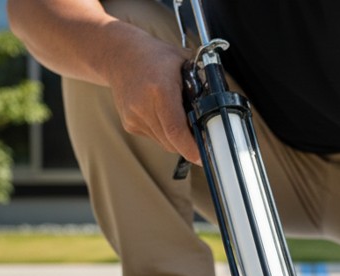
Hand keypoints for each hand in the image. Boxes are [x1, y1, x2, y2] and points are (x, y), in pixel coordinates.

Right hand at [103, 31, 200, 164]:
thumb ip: (202, 83)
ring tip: (182, 119)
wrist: (118, 54)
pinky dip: (165, 133)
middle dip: (190, 145)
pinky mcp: (129, 124)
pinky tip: (164, 115)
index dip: (192, 148)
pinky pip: (155, 138)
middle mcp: (144, 106)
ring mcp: (134, 117)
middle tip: (204, 140)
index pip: (176, 130)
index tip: (205, 157)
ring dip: (178, 139)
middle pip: (173, 142)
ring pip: (165, 143)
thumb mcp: (183, 62)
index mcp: (160, 90)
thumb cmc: (155, 57)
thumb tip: (220, 106)